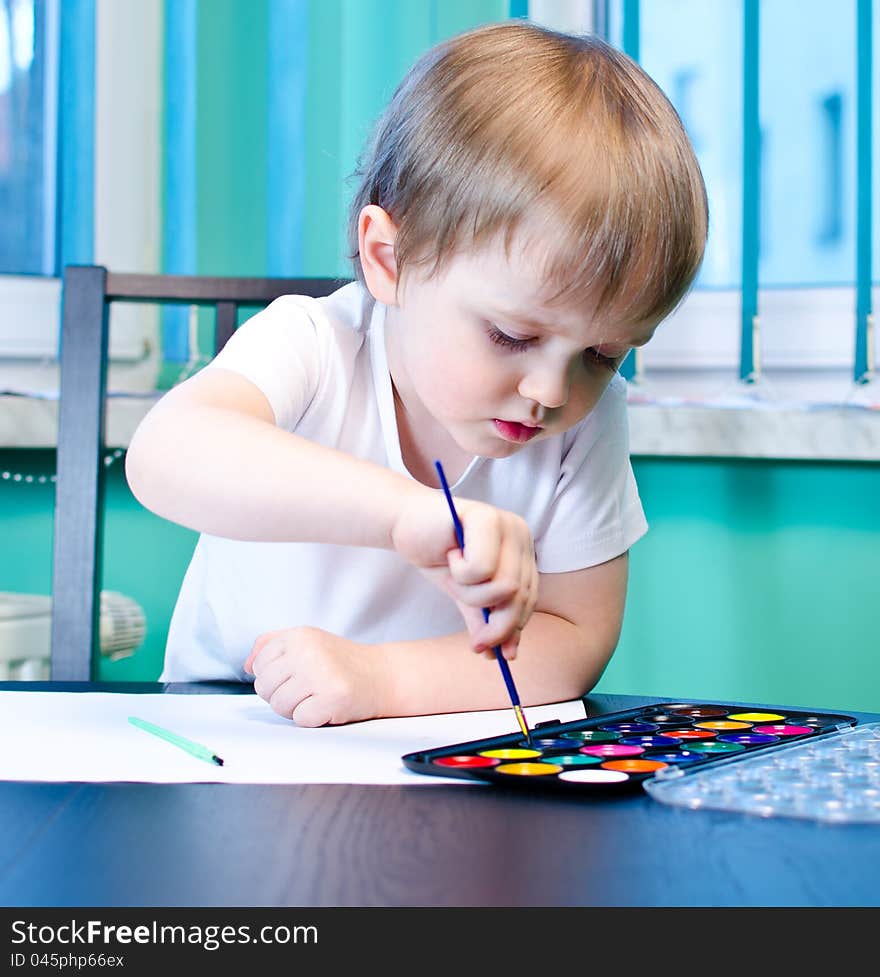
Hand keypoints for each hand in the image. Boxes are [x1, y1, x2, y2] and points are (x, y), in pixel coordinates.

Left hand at [243, 627, 387, 725]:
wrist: (381, 675)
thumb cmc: (340, 661)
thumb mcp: (306, 641)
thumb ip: (272, 646)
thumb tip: (247, 666)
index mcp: (299, 636)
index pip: (259, 665)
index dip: (273, 677)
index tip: (295, 674)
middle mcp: (308, 651)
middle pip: (265, 687)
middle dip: (281, 695)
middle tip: (306, 689)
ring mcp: (321, 674)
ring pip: (279, 706)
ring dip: (295, 709)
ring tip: (316, 696)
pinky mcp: (333, 697)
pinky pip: (300, 719)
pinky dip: (313, 718)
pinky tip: (328, 705)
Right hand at [391, 491, 538, 658]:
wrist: (404, 524)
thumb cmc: (437, 554)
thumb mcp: (465, 593)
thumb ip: (485, 619)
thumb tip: (504, 654)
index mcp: (522, 550)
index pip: (530, 596)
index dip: (514, 628)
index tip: (493, 653)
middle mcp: (520, 534)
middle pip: (521, 594)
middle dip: (498, 626)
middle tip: (476, 645)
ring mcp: (505, 524)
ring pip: (504, 585)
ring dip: (472, 593)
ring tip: (454, 575)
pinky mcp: (485, 517)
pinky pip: (481, 568)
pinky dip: (460, 572)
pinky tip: (450, 554)